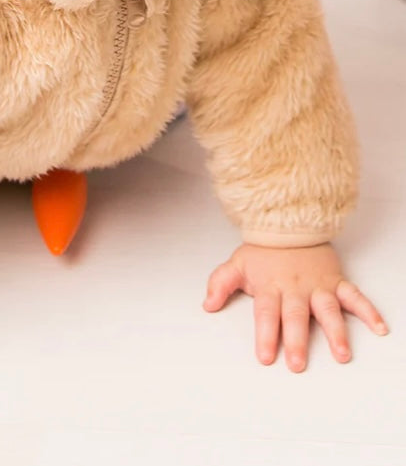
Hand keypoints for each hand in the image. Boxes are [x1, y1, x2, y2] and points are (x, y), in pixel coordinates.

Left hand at [204, 242, 387, 371]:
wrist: (289, 223)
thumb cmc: (264, 251)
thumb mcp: (237, 263)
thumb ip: (220, 283)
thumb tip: (207, 304)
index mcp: (271, 286)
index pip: (267, 313)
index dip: (266, 334)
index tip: (266, 356)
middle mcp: (295, 288)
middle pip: (296, 316)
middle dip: (297, 340)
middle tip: (298, 363)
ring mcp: (318, 285)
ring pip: (328, 309)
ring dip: (336, 332)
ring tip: (342, 354)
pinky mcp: (336, 281)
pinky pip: (355, 296)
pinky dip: (369, 311)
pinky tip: (379, 328)